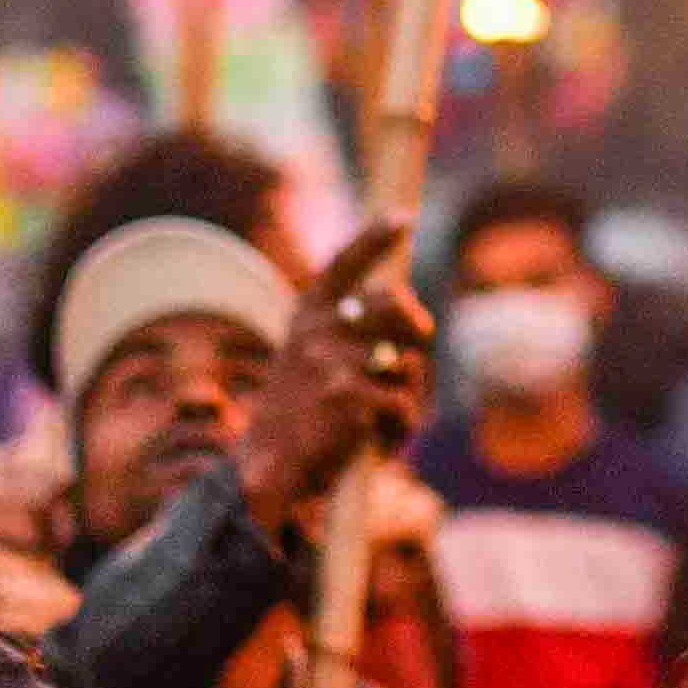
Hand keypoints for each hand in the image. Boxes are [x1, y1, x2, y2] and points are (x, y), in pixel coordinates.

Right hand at [238, 223, 431, 534]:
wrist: (269, 469)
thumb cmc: (301, 414)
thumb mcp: (312, 359)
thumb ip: (351, 335)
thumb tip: (412, 326)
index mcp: (308, 316)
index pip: (344, 265)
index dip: (374, 238)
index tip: (403, 217)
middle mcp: (320, 330)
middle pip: (397, 305)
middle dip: (416, 326)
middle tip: (418, 340)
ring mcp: (335, 361)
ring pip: (407, 366)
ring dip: (405, 392)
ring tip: (378, 416)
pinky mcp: (352, 397)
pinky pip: (404, 406)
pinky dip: (399, 430)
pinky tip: (375, 443)